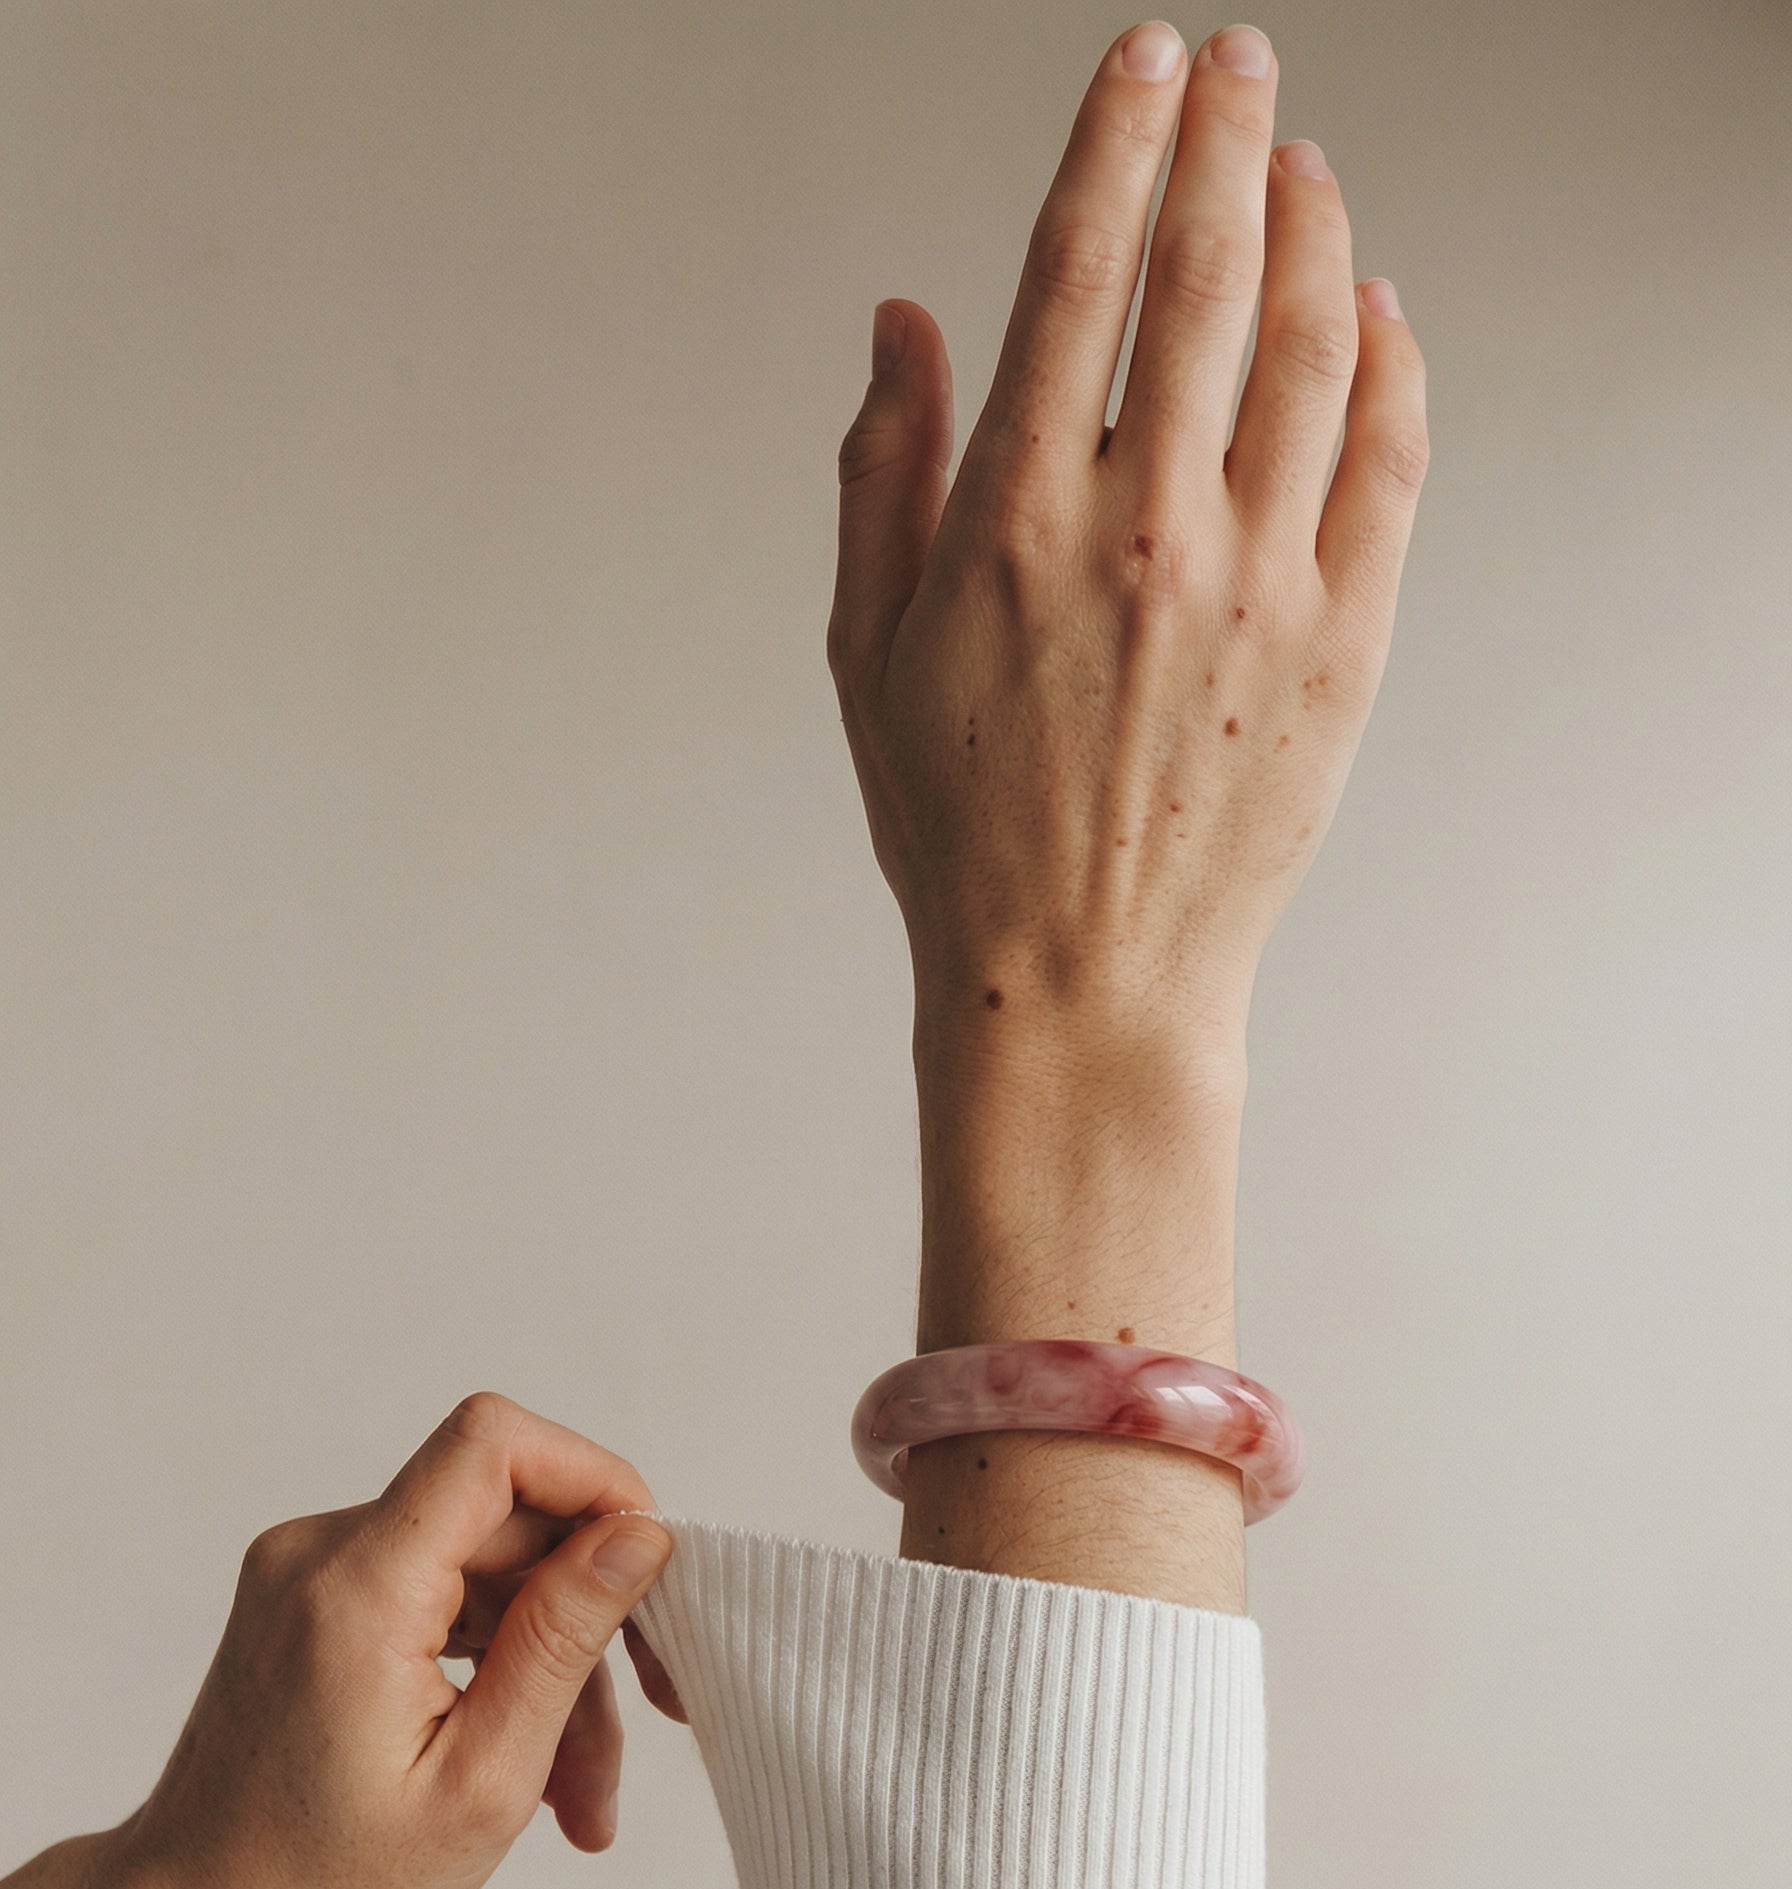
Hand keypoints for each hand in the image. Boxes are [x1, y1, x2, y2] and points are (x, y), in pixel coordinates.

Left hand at [0, 1394, 673, 1888]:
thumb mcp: (482, 1782)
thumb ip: (563, 1639)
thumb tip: (639, 1535)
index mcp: (356, 1590)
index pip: (491, 1444)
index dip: (592, 1478)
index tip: (649, 1564)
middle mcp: (321, 1555)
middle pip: (507, 1521)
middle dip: (588, 1620)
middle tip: (649, 1726)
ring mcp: (312, 1576)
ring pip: (487, 1572)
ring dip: (550, 1667)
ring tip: (579, 1797)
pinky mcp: (316, 1604)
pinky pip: (444, 1599)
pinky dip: (497, 1670)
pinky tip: (529, 1765)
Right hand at [823, 21, 1427, 1599]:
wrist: (1079, 980)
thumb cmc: (960, 830)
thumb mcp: (868, 651)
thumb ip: (882, 471)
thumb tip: (904, 319)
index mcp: (1013, 520)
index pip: (1078, 271)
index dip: (1117, 142)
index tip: (1144, 63)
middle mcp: (1145, 530)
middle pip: (1206, 276)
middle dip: (1228, 141)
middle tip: (1243, 64)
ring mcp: (1258, 586)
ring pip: (1308, 349)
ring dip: (1315, 234)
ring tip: (1307, 168)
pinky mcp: (1341, 645)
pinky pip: (1384, 467)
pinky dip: (1386, 371)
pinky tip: (1375, 316)